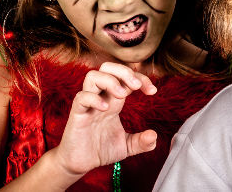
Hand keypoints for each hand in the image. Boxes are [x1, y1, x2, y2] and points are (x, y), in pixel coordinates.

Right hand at [51, 62, 157, 178]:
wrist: (79, 164)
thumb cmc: (100, 150)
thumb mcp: (126, 147)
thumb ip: (141, 142)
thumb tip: (154, 136)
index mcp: (113, 100)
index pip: (126, 77)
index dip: (141, 78)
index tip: (152, 91)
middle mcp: (100, 97)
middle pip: (107, 67)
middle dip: (124, 71)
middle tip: (137, 86)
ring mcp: (87, 105)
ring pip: (92, 76)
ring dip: (110, 80)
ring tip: (122, 94)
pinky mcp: (76, 115)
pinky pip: (81, 97)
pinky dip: (94, 99)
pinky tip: (106, 109)